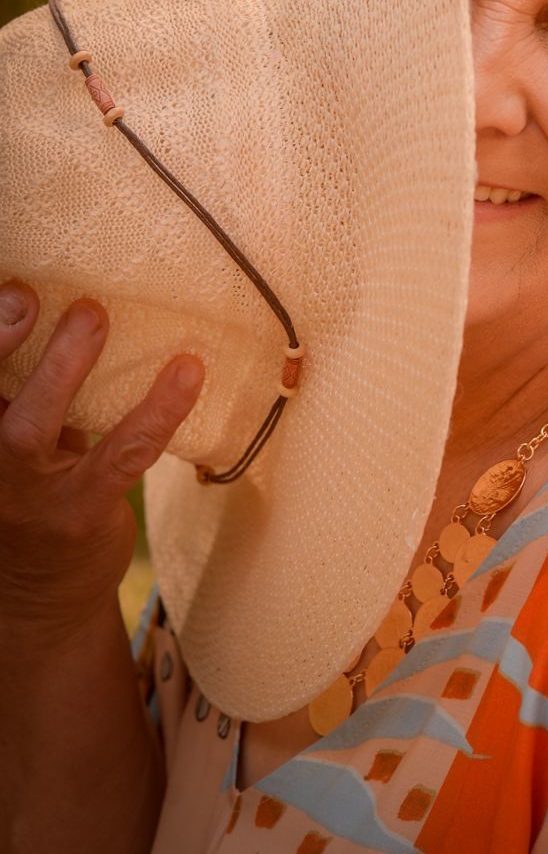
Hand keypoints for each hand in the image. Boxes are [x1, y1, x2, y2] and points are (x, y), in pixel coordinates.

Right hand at [0, 280, 202, 646]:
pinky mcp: (77, 517)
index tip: (14, 289)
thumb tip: (73, 302)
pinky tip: (187, 374)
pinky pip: (119, 456)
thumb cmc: (32, 496)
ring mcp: (23, 497)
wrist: (42, 600)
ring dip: (62, 369)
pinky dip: (156, 411)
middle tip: (28, 295)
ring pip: (29, 430)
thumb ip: (28, 391)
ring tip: (95, 316)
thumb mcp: (17, 444)